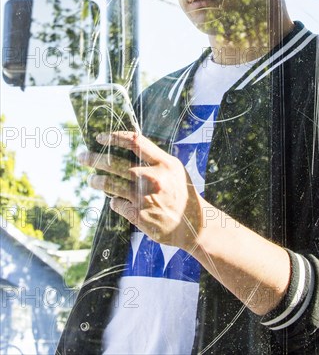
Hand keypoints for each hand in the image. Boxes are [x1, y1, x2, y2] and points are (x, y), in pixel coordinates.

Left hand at [80, 131, 203, 249]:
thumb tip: (126, 145)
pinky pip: (117, 204)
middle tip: (82, 157)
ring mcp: (145, 197)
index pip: (135, 142)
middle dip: (94, 159)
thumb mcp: (174, 169)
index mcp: (163, 163)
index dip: (115, 137)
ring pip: (110, 185)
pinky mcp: (139, 216)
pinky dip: (114, 202)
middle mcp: (153, 178)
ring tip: (92, 180)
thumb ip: (153, 158)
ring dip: (97, 182)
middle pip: (115, 163)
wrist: (192, 224)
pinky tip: (116, 201)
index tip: (100, 137)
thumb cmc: (180, 192)